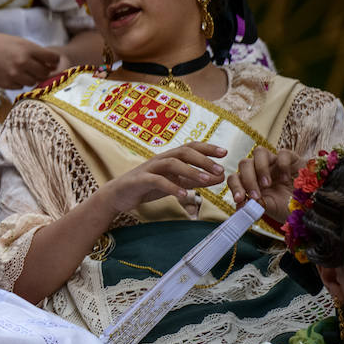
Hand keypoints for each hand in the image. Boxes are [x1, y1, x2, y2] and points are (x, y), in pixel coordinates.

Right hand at [0, 31, 60, 89]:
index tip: (50, 63)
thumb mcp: (18, 42)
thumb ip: (34, 52)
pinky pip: (19, 86)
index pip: (53, 59)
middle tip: (33, 67)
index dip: (53, 62)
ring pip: (33, 82)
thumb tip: (52, 64)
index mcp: (28, 49)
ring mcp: (14, 74)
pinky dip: (17, 82)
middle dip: (41, 71)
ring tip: (18, 69)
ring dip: (29, 77)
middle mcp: (23, 62)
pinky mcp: (6, 83)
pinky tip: (9, 74)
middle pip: (44, 73)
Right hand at [98, 142, 228, 219]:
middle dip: (203, 159)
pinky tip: (184, 195)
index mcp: (169, 158)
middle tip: (220, 169)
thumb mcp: (175, 183)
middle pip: (184, 152)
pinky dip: (172, 187)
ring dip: (192, 171)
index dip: (207, 148)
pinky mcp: (140, 180)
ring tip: (206, 181)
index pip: (190, 147)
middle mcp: (160, 159)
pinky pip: (158, 180)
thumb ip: (195, 180)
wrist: (118, 195)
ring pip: (173, 163)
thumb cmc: (147, 187)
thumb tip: (219, 178)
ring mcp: (149, 168)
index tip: (225, 152)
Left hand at [228, 147, 301, 218]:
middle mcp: (259, 169)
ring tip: (268, 184)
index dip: (235, 187)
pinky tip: (286, 179)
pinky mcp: (291, 158)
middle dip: (248, 180)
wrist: (310, 206)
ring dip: (261, 168)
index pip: (235, 177)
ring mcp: (274, 162)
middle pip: (244, 163)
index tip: (239, 199)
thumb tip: (240, 206)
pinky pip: (282, 153)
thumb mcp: (270, 209)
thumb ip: (255, 206)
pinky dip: (282, 165)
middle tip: (256, 195)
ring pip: (259, 152)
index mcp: (250, 181)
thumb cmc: (287, 206)